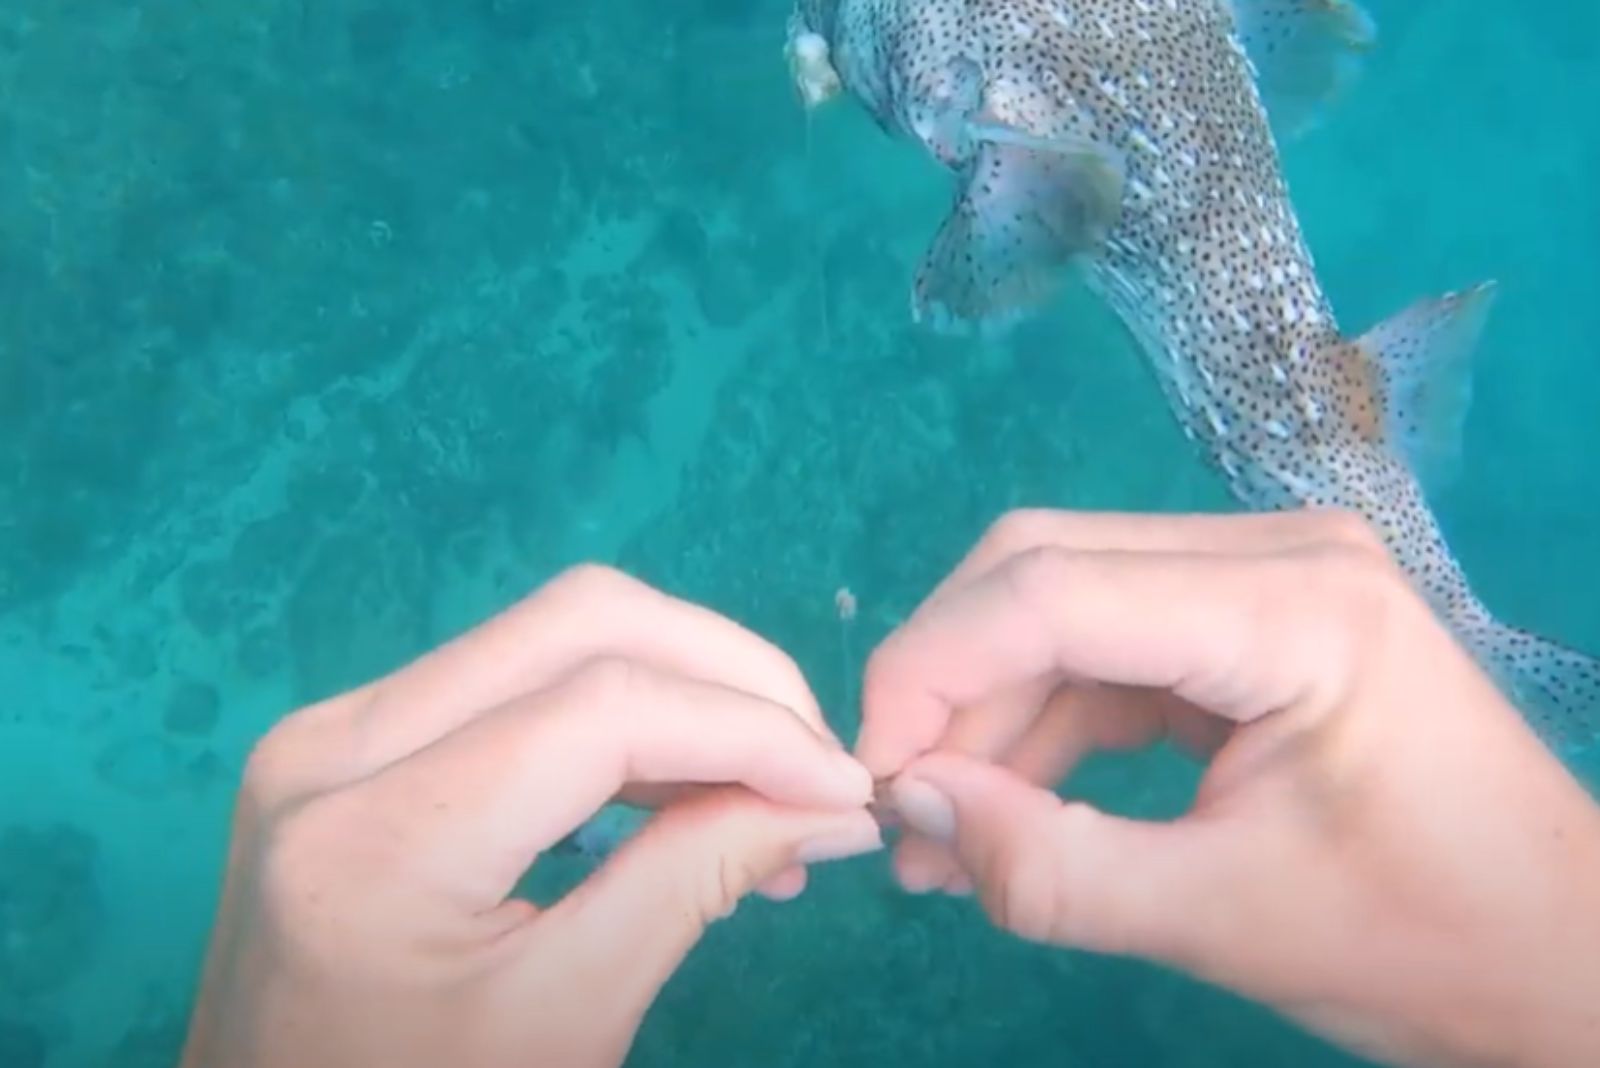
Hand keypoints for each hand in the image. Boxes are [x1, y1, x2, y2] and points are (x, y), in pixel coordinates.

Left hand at [180, 565, 880, 1067]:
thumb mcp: (570, 1018)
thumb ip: (699, 879)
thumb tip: (834, 803)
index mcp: (377, 837)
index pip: (604, 707)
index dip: (751, 729)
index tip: (845, 790)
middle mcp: (333, 744)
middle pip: (580, 623)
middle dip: (726, 673)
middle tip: (812, 763)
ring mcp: (328, 732)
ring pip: (548, 634)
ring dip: (678, 687)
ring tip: (763, 788)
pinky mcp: (346, 743)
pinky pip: (508, 680)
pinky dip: (614, 714)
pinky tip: (680, 785)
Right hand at [857, 508, 1599, 1067]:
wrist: (1566, 961)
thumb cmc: (1428, 943)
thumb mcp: (1224, 919)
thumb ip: (1049, 869)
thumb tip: (904, 811)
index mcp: (1293, 605)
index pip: (1052, 591)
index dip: (930, 673)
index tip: (866, 780)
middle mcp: (1275, 553)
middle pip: (1043, 570)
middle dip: (948, 685)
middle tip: (896, 808)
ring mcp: (1266, 580)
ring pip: (1063, 608)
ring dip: (987, 714)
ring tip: (939, 840)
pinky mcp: (1250, 627)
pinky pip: (1108, 652)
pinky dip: (1043, 725)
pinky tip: (1004, 807)